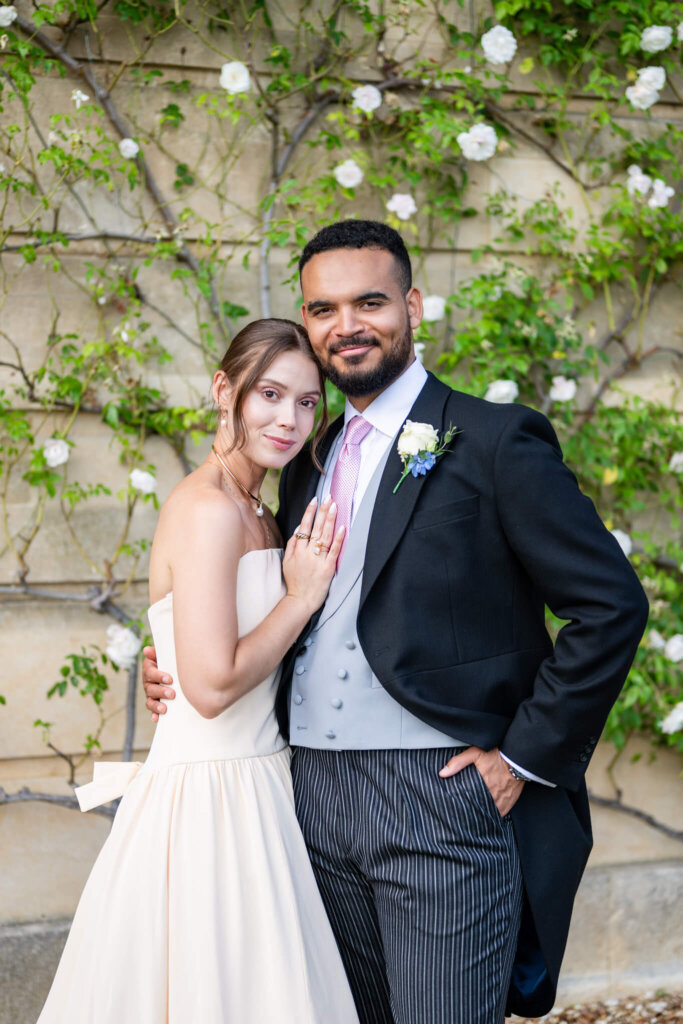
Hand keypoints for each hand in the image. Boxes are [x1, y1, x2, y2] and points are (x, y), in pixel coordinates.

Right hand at [142, 645, 175, 721]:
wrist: (176, 669)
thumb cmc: (170, 660)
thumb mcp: (165, 654)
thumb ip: (157, 652)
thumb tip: (147, 650)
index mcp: (149, 669)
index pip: (150, 673)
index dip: (159, 676)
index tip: (169, 679)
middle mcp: (148, 682)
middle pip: (150, 688)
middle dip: (161, 691)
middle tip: (172, 694)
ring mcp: (151, 694)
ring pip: (150, 700)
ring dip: (156, 705)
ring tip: (164, 708)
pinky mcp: (155, 703)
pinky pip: (153, 710)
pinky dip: (154, 715)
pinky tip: (157, 718)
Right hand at [283, 497, 344, 614]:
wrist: (300, 601)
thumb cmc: (294, 582)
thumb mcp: (287, 562)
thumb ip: (292, 544)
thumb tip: (299, 528)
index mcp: (297, 550)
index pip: (305, 526)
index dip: (310, 512)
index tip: (315, 500)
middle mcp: (307, 553)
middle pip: (316, 528)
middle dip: (322, 511)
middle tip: (328, 497)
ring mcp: (318, 560)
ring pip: (325, 536)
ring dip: (330, 520)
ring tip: (334, 506)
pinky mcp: (328, 568)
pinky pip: (334, 551)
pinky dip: (338, 539)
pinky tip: (342, 528)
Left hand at [439, 746, 523, 817]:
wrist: (518, 757)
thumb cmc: (497, 754)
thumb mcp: (474, 754)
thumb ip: (458, 763)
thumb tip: (442, 773)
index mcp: (481, 786)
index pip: (468, 803)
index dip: (462, 807)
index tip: (456, 810)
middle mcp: (492, 796)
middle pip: (479, 810)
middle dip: (471, 813)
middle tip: (464, 816)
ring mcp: (502, 800)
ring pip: (490, 813)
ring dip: (483, 814)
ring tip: (476, 817)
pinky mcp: (510, 801)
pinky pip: (502, 813)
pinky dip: (495, 814)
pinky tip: (490, 814)